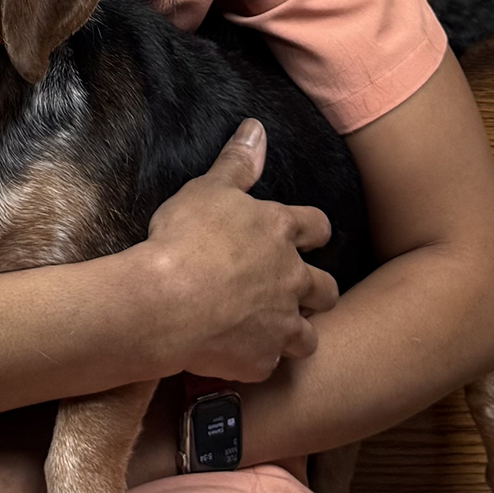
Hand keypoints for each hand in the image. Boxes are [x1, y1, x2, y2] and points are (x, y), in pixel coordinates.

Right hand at [143, 119, 337, 381]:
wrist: (167, 302)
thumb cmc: (185, 239)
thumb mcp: (209, 189)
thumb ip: (238, 162)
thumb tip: (257, 127)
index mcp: (280, 233)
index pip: (317, 227)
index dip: (313, 231)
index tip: (308, 236)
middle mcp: (292, 279)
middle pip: (326, 288)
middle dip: (315, 289)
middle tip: (293, 289)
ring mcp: (280, 324)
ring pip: (308, 336)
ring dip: (295, 332)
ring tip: (274, 331)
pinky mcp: (262, 360)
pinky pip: (268, 365)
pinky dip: (256, 360)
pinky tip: (236, 354)